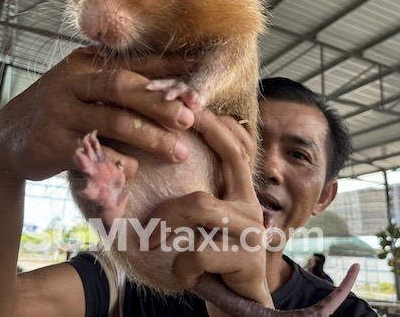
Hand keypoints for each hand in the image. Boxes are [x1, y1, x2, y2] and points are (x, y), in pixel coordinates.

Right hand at [0, 49, 196, 183]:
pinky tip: (136, 168)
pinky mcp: (51, 144)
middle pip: (123, 86)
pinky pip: (93, 152)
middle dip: (161, 102)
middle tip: (192, 117)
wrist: (6, 140)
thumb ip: (117, 86)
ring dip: (150, 136)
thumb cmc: (59, 112)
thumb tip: (171, 85)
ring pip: (112, 121)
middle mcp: (71, 83)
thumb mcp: (83, 90)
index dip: (166, 67)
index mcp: (84, 65)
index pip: (132, 63)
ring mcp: (59, 113)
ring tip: (180, 151)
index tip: (199, 69)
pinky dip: (118, 160)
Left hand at [148, 109, 272, 312]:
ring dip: (167, 225)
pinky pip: (196, 251)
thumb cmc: (210, 261)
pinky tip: (187, 276)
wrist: (237, 308)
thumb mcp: (198, 227)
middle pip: (225, 161)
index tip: (191, 103)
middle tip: (159, 185)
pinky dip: (180, 266)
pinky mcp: (248, 259)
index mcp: (240, 192)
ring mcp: (252, 231)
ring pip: (200, 205)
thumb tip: (147, 167)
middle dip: (193, 150)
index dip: (216, 123)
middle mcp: (251, 205)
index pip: (234, 147)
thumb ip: (190, 200)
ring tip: (157, 243)